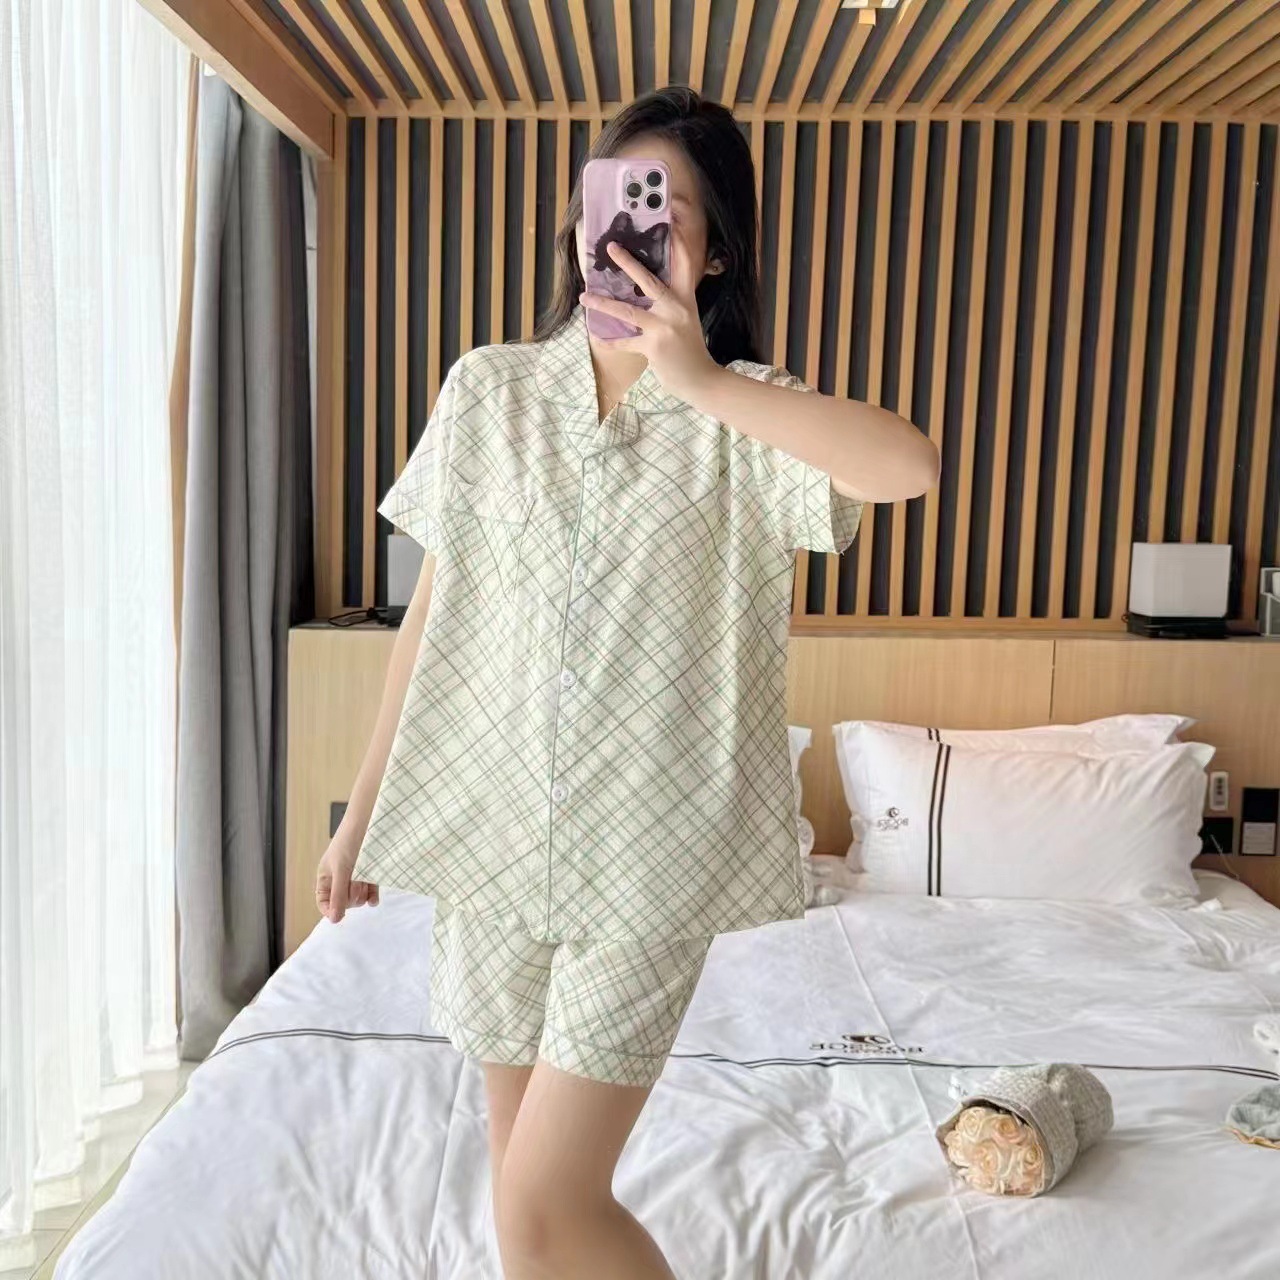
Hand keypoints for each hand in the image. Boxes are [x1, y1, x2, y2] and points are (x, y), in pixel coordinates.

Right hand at [315, 826, 379, 923]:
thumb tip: (334, 920)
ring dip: (362, 893)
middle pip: (343, 903)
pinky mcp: (370, 876)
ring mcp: (356, 878)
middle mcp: (340, 879)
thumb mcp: (341, 870)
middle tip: (354, 882)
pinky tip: (374, 897)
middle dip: (350, 896)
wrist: (371, 823)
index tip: (340, 910)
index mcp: (326, 877)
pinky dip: (372, 897)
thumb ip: (337, 896)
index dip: (331, 909)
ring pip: (358, 900)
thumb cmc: (350, 842)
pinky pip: (371, 895)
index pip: (324, 902)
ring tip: (363, 878)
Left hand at [578, 228, 723, 406]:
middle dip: (628, 262)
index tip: (673, 217)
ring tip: (584, 297)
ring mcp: (663, 328)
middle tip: (610, 247)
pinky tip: (596, 336)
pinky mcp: (653, 347)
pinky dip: (609, 341)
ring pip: (627, 311)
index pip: (685, 264)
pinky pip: (624, 342)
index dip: (679, 241)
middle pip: (648, 280)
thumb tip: (644, 292)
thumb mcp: (686, 320)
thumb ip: (669, 304)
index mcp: (685, 299)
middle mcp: (675, 309)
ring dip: (602, 304)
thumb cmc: (690, 349)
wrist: (701, 379)